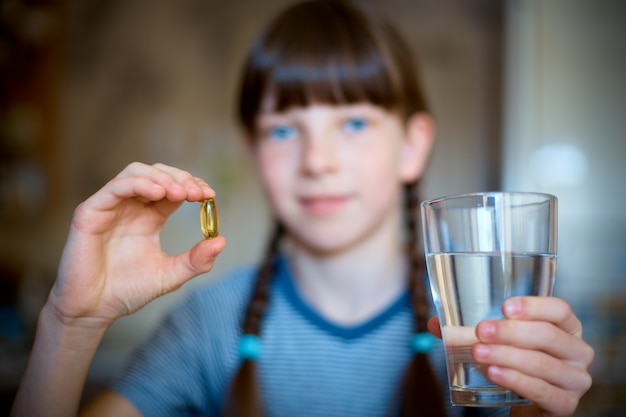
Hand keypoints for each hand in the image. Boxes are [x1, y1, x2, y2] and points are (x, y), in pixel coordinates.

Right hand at [49, 162, 226, 326]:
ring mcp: (110, 207)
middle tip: (197, 193)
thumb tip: (222, 241)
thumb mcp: (170, 275)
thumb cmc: (127, 291)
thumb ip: (196, 260)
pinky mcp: (91, 212)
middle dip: (180, 178)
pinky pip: (115, 187)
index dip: (191, 186)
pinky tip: (158, 193)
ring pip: (136, 173)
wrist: (94, 310)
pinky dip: (138, 184)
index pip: (173, 188)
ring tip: (180, 192)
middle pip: (157, 174)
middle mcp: (130, 207)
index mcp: (149, 217)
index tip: (209, 195)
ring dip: (161, 177)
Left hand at [472, 297, 592, 416]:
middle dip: (510, 332)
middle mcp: (578, 351)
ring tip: (478, 353)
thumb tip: (436, 323)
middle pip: (547, 335)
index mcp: (567, 327)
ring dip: (506, 356)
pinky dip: (515, 380)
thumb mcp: (499, 342)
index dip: (534, 306)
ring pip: (542, 363)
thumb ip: (468, 332)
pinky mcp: (566, 404)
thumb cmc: (517, 363)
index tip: (505, 307)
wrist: (529, 402)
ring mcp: (576, 379)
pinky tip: (494, 373)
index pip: (559, 309)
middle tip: (481, 331)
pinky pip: (541, 390)